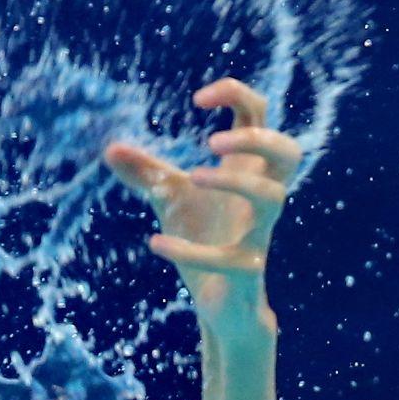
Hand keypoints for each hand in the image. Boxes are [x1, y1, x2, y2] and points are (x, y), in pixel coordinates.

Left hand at [102, 78, 300, 342]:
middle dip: (258, 138)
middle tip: (212, 142)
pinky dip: (191, 250)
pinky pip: (230, 258)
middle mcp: (260, 198)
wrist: (223, 304)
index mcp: (246, 170)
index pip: (259, 117)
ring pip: (273, 198)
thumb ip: (147, 174)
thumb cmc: (205, 237)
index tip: (196, 99)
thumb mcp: (171, 200)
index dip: (236, 95)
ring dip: (235, 182)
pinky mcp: (246, 270)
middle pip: (288, 152)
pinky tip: (155, 244)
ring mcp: (257, 234)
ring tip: (193, 176)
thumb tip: (110, 149)